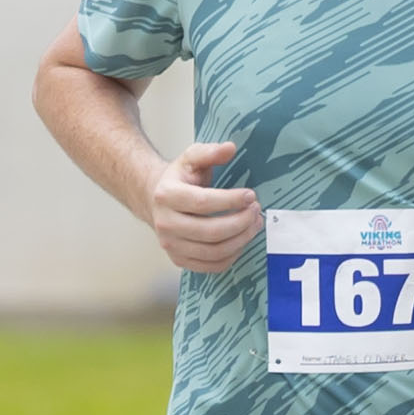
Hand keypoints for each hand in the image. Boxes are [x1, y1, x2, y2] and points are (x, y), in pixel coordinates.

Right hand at [144, 137, 259, 272]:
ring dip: (241, 240)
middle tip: (256, 211)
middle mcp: (165, 223)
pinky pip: (212, 266)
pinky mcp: (179, 260)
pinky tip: (241, 240)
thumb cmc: (179, 180)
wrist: (157, 201)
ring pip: (214, 252)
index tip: (251, 195)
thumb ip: (210, 152)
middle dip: (241, 222)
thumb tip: (230, 148)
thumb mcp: (191, 158)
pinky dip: (232, 256)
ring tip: (254, 225)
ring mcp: (171, 245)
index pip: (203, 203)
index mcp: (166, 195)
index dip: (231, 201)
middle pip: (211, 231)